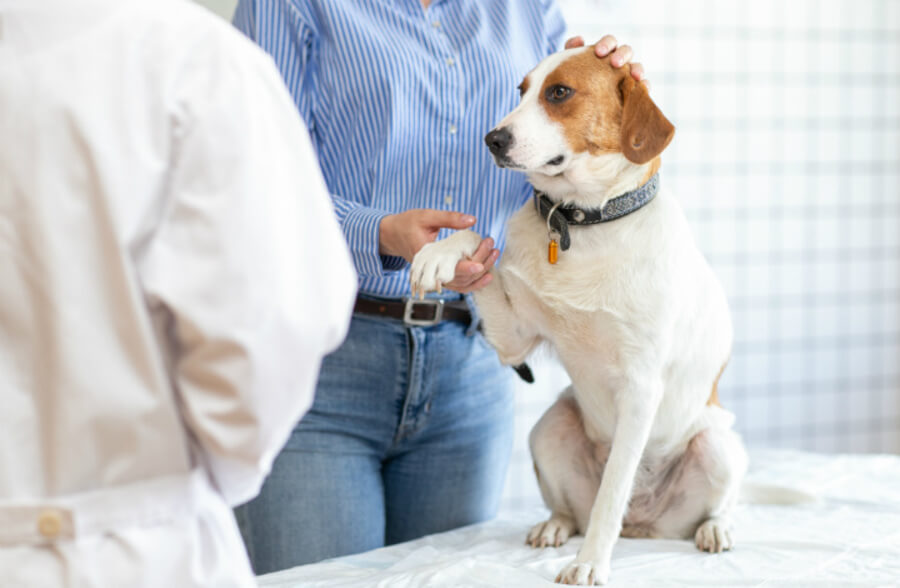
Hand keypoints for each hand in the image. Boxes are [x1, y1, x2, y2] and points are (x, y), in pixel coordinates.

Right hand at [380, 209, 498, 292]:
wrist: (393, 236)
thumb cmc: (408, 224)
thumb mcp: (427, 216)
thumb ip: (449, 218)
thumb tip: (472, 220)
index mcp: (426, 258)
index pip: (450, 269)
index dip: (466, 268)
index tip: (480, 264)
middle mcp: (431, 272)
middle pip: (461, 277)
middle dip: (481, 263)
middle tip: (492, 245)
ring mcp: (436, 277)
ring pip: (462, 284)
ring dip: (481, 272)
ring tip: (494, 253)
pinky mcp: (440, 277)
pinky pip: (459, 284)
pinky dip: (474, 282)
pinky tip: (488, 273)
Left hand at [564, 34, 645, 84]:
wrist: (578, 97)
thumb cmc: (575, 76)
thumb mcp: (570, 63)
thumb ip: (572, 49)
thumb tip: (579, 40)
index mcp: (606, 50)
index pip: (610, 42)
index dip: (606, 44)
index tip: (598, 52)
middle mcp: (619, 59)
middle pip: (626, 51)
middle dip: (622, 55)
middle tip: (615, 63)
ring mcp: (627, 73)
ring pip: (637, 66)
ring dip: (637, 69)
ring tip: (634, 76)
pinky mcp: (633, 88)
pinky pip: (642, 85)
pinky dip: (644, 85)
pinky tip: (642, 88)